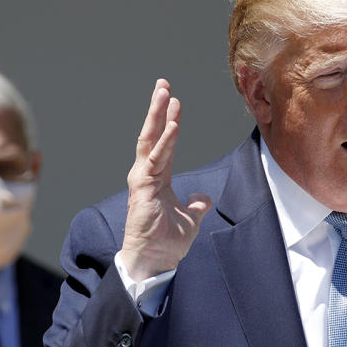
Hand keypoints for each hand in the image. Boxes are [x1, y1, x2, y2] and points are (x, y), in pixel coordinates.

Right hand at [120, 79, 211, 280]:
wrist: (154, 261)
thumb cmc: (166, 243)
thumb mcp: (190, 220)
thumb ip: (196, 206)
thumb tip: (204, 197)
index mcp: (157, 179)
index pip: (163, 143)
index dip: (168, 121)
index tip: (174, 101)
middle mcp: (147, 174)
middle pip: (152, 134)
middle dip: (156, 109)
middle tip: (162, 84)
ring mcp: (143, 179)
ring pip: (150, 141)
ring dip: (158, 116)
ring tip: (164, 93)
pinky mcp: (143, 187)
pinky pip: (156, 160)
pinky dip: (165, 142)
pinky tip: (172, 126)